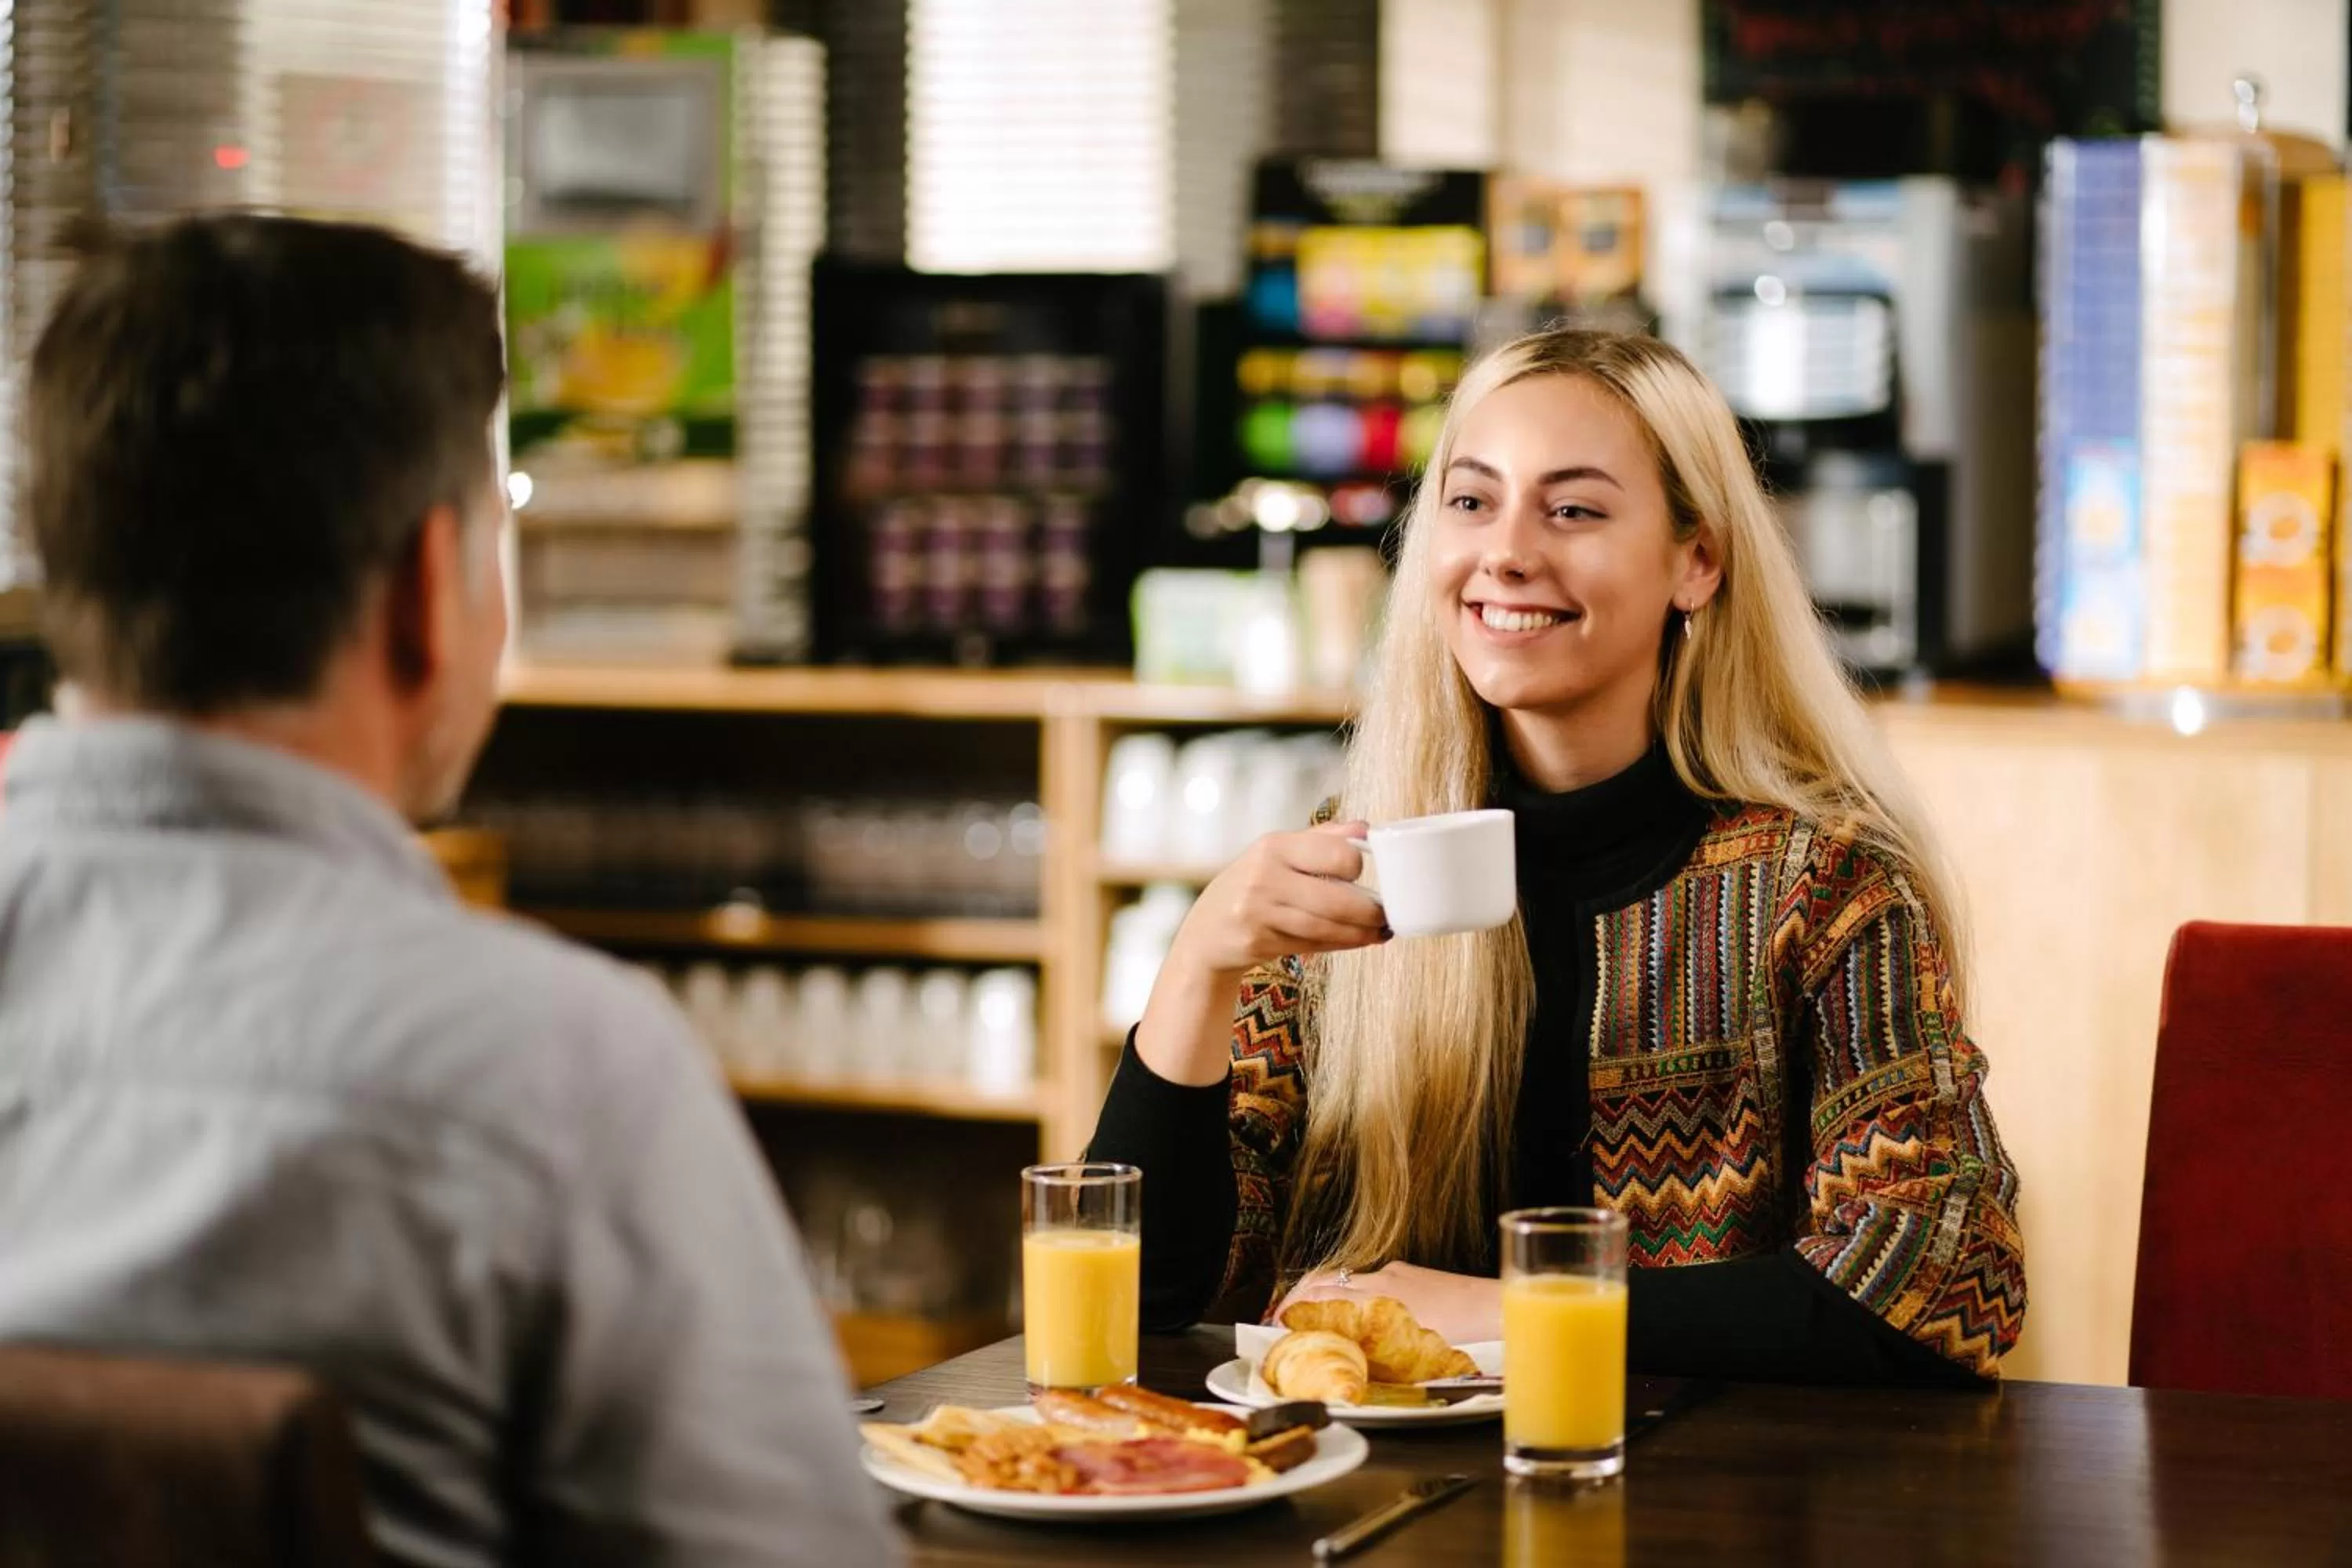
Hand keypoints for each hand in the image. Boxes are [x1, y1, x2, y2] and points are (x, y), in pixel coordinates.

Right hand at [1165, 820, 1387, 979]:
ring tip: (1380, 931)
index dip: (1357, 866)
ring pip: (1326, 927)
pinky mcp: (1258, 942)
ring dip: (1360, 933)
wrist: (1206, 931)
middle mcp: (1264, 876)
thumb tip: (1367, 828)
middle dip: (1370, 911)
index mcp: (1274, 845)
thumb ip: (1323, 839)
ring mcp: (1258, 911)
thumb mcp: (1278, 853)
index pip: (1335, 853)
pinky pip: (1312, 945)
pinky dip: (1340, 944)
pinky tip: (1356, 941)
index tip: (1368, 874)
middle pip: (1335, 898)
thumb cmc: (1253, 886)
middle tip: (1387, 914)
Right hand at [1274, 1261, 1502, 1345]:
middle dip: (1297, 1296)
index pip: (1322, 1295)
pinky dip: (1347, 1290)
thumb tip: (1345, 1363)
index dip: (1294, 1308)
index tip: (1277, 1323)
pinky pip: (1367, 1279)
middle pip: (1325, 1280)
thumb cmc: (1464, 1336)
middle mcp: (1382, 1280)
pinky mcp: (1408, 1273)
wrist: (1496, 1308)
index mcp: (1380, 1299)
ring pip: (1345, 1277)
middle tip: (1280, 1317)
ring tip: (1303, 1312)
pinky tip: (1347, 1307)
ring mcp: (1395, 1273)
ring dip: (1320, 1292)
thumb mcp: (1413, 1352)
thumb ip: (1376, 1352)